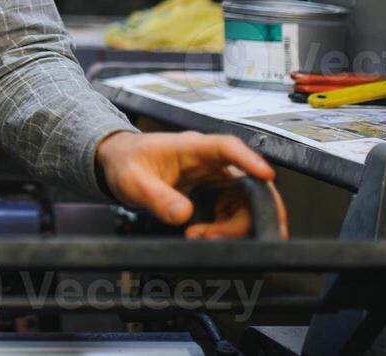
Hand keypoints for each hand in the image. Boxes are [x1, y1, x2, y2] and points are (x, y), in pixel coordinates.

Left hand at [94, 130, 286, 239]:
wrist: (118, 163)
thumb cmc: (127, 162)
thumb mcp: (133, 181)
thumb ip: (156, 197)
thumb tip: (183, 214)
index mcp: (192, 147)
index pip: (228, 147)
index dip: (250, 160)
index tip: (266, 176)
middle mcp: (210, 160)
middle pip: (248, 182)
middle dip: (249, 213)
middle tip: (225, 237)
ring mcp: (215, 176)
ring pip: (245, 202)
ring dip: (234, 226)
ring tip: (205, 238)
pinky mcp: (215, 192)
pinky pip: (233, 212)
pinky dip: (225, 229)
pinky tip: (204, 235)